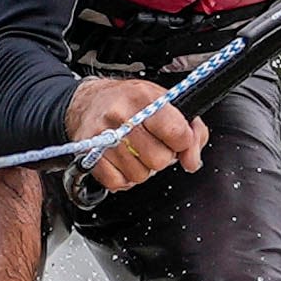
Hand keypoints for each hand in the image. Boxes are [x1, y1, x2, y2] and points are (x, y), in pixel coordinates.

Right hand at [67, 77, 205, 192]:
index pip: (177, 132)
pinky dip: (123, 177)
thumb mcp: (166, 103)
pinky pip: (117, 182)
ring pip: (139, 175)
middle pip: (159, 159)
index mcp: (144, 98)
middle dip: (162, 157)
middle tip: (153, 144)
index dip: (183, 142)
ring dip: (142, 168)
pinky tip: (122, 161)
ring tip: (135, 151)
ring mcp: (102, 137)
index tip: (176, 139)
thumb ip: (192, 131)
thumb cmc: (131, 102)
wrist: (89, 102)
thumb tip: (192, 161)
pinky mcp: (88, 156)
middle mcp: (121, 116)